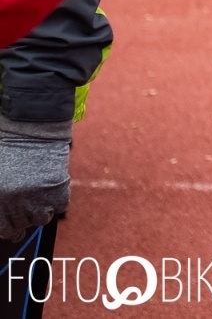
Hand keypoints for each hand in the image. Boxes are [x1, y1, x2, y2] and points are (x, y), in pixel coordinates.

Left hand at [0, 117, 70, 240]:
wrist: (33, 128)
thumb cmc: (9, 148)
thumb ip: (1, 198)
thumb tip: (4, 221)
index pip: (3, 229)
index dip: (8, 227)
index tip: (12, 225)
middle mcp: (16, 203)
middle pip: (22, 226)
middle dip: (23, 218)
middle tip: (27, 206)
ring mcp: (38, 198)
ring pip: (41, 219)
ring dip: (40, 210)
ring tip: (38, 195)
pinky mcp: (58, 191)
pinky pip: (59, 206)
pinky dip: (56, 199)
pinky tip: (50, 186)